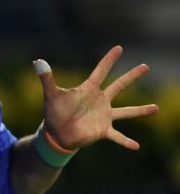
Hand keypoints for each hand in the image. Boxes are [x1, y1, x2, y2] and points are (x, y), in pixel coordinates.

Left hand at [35, 45, 158, 150]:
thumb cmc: (54, 112)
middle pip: (119, 86)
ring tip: (156, 108)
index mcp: (88, 90)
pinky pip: (117, 136)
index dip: (109, 60)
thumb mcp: (51, 95)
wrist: (56, 133)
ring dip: (140, 110)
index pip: (100, 71)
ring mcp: (104, 116)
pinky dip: (126, 141)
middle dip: (132, 76)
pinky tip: (136, 146)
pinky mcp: (102, 130)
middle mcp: (100, 101)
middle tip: (146, 66)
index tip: (119, 47)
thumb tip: (37, 62)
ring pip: (126, 112)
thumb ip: (46, 79)